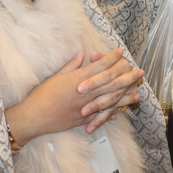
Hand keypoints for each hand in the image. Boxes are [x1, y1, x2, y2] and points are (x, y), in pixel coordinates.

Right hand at [4, 49, 142, 144]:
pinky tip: (119, 112)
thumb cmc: (41, 94)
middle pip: (111, 82)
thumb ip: (72, 66)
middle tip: (139, 71)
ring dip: (125, 96)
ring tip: (138, 92)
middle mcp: (85, 92)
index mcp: (79, 79)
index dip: (112, 58)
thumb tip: (82, 55)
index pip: (100, 66)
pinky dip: (110, 113)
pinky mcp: (82, 119)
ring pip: (110, 100)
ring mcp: (85, 107)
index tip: (121, 52)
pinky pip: (100, 115)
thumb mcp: (56, 76)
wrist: (33, 117)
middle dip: (126, 76)